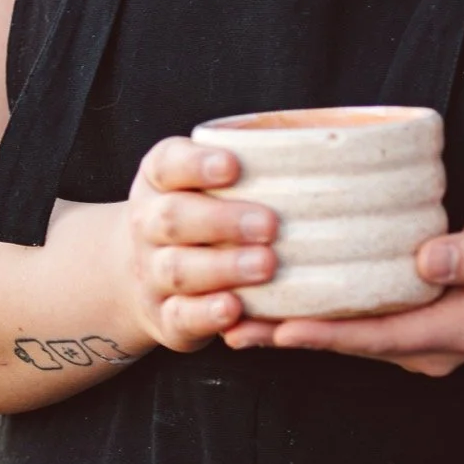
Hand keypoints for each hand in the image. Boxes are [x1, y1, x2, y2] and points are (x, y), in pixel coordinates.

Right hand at [124, 137, 280, 352]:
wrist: (149, 275)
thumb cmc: (202, 215)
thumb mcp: (205, 183)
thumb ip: (246, 168)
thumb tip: (317, 146)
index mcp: (158, 181)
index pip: (167, 164)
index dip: (196, 164)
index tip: (233, 165)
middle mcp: (146, 224)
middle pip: (173, 218)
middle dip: (221, 220)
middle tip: (270, 224)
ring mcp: (150, 273)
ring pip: (178, 269)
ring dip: (223, 268)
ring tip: (267, 264)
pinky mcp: (164, 317)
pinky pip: (181, 317)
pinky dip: (207, 314)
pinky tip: (234, 308)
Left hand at [241, 192, 463, 375]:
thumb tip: (426, 262)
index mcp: (453, 329)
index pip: (377, 335)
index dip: (327, 333)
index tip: (280, 328)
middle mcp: (430, 347)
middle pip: (350, 345)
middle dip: (289, 336)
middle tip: (229, 325)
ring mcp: (420, 343)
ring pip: (347, 339)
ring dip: (293, 331)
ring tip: (233, 319)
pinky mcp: (411, 327)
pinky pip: (357, 326)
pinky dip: (316, 319)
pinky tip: (277, 307)